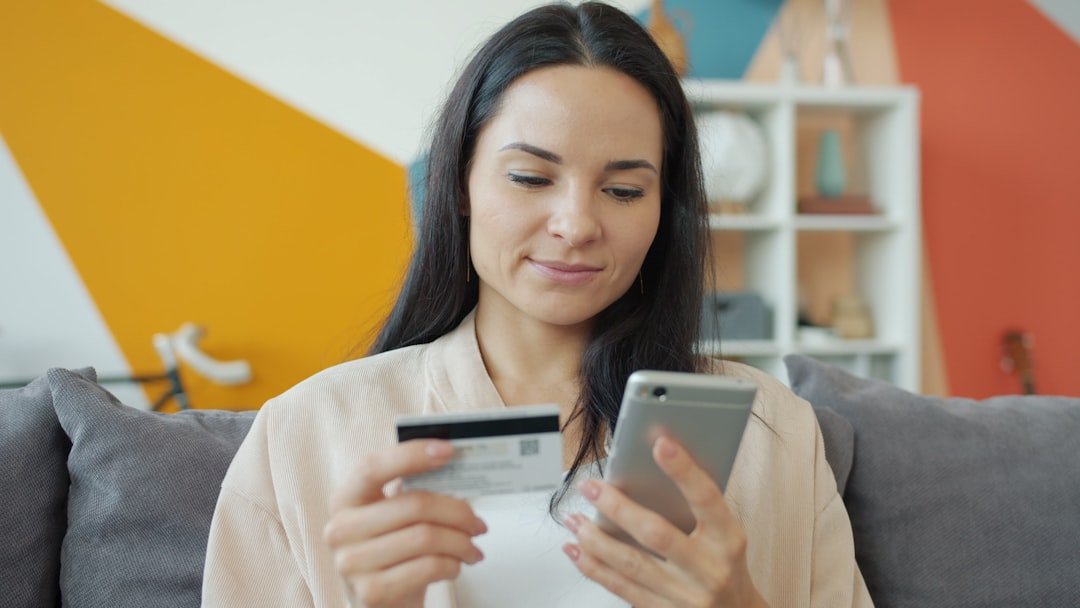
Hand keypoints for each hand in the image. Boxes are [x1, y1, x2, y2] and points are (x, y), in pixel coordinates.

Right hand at [323, 440, 486, 607]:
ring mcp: (352, 563)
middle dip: (457, 512)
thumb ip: (414, 489)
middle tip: (477, 522)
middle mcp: (341, 529)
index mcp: (345, 498)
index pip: (373, 467)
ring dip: (461, 542)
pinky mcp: (371, 591)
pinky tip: (455, 565)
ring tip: (471, 547)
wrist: (381, 600)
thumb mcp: (393, 515)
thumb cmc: (392, 550)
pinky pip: (428, 567)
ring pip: (426, 538)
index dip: (411, 455)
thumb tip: (454, 466)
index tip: (448, 451)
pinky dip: (452, 564)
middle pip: (414, 505)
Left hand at [563, 436, 766, 606]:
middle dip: (617, 507)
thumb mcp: (725, 536)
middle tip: (590, 487)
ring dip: (595, 540)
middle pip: (656, 534)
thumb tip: (650, 470)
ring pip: (631, 564)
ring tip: (574, 519)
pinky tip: (577, 550)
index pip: (706, 500)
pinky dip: (594, 567)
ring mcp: (685, 596)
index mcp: (728, 541)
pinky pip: (621, 588)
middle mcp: (708, 570)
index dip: (684, 471)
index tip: (660, 444)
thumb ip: (696, 508)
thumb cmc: (725, 566)